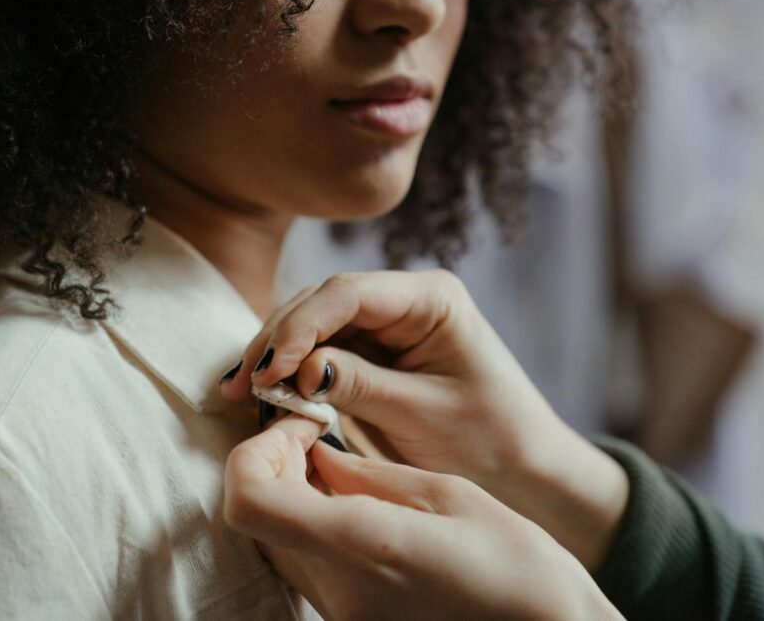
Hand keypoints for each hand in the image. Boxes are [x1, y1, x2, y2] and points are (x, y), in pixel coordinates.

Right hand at [220, 270, 628, 569]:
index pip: (347, 294)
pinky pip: (323, 349)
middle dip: (277, 341)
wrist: (525, 470)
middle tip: (238, 384)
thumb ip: (358, 385)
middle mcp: (405, 299)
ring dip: (277, 355)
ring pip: (315, 324)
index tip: (267, 370)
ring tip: (239, 390)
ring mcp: (388, 322)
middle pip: (322, 302)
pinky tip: (265, 390)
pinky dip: (293, 370)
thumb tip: (297, 370)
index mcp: (431, 298)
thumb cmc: (490, 440)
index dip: (299, 328)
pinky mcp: (376, 349)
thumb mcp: (421, 415)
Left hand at [223, 415, 622, 620]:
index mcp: (361, 546)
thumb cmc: (521, 570)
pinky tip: (349, 503)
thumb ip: (367, 474)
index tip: (299, 425)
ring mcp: (340, 615)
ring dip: (286, 492)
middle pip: (254, 517)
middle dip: (270, 463)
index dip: (254, 452)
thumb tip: (315, 454)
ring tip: (333, 466)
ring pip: (274, 540)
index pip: (248, 500)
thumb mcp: (448, 496)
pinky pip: (303, 564)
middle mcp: (337, 590)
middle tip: (312, 436)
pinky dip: (307, 523)